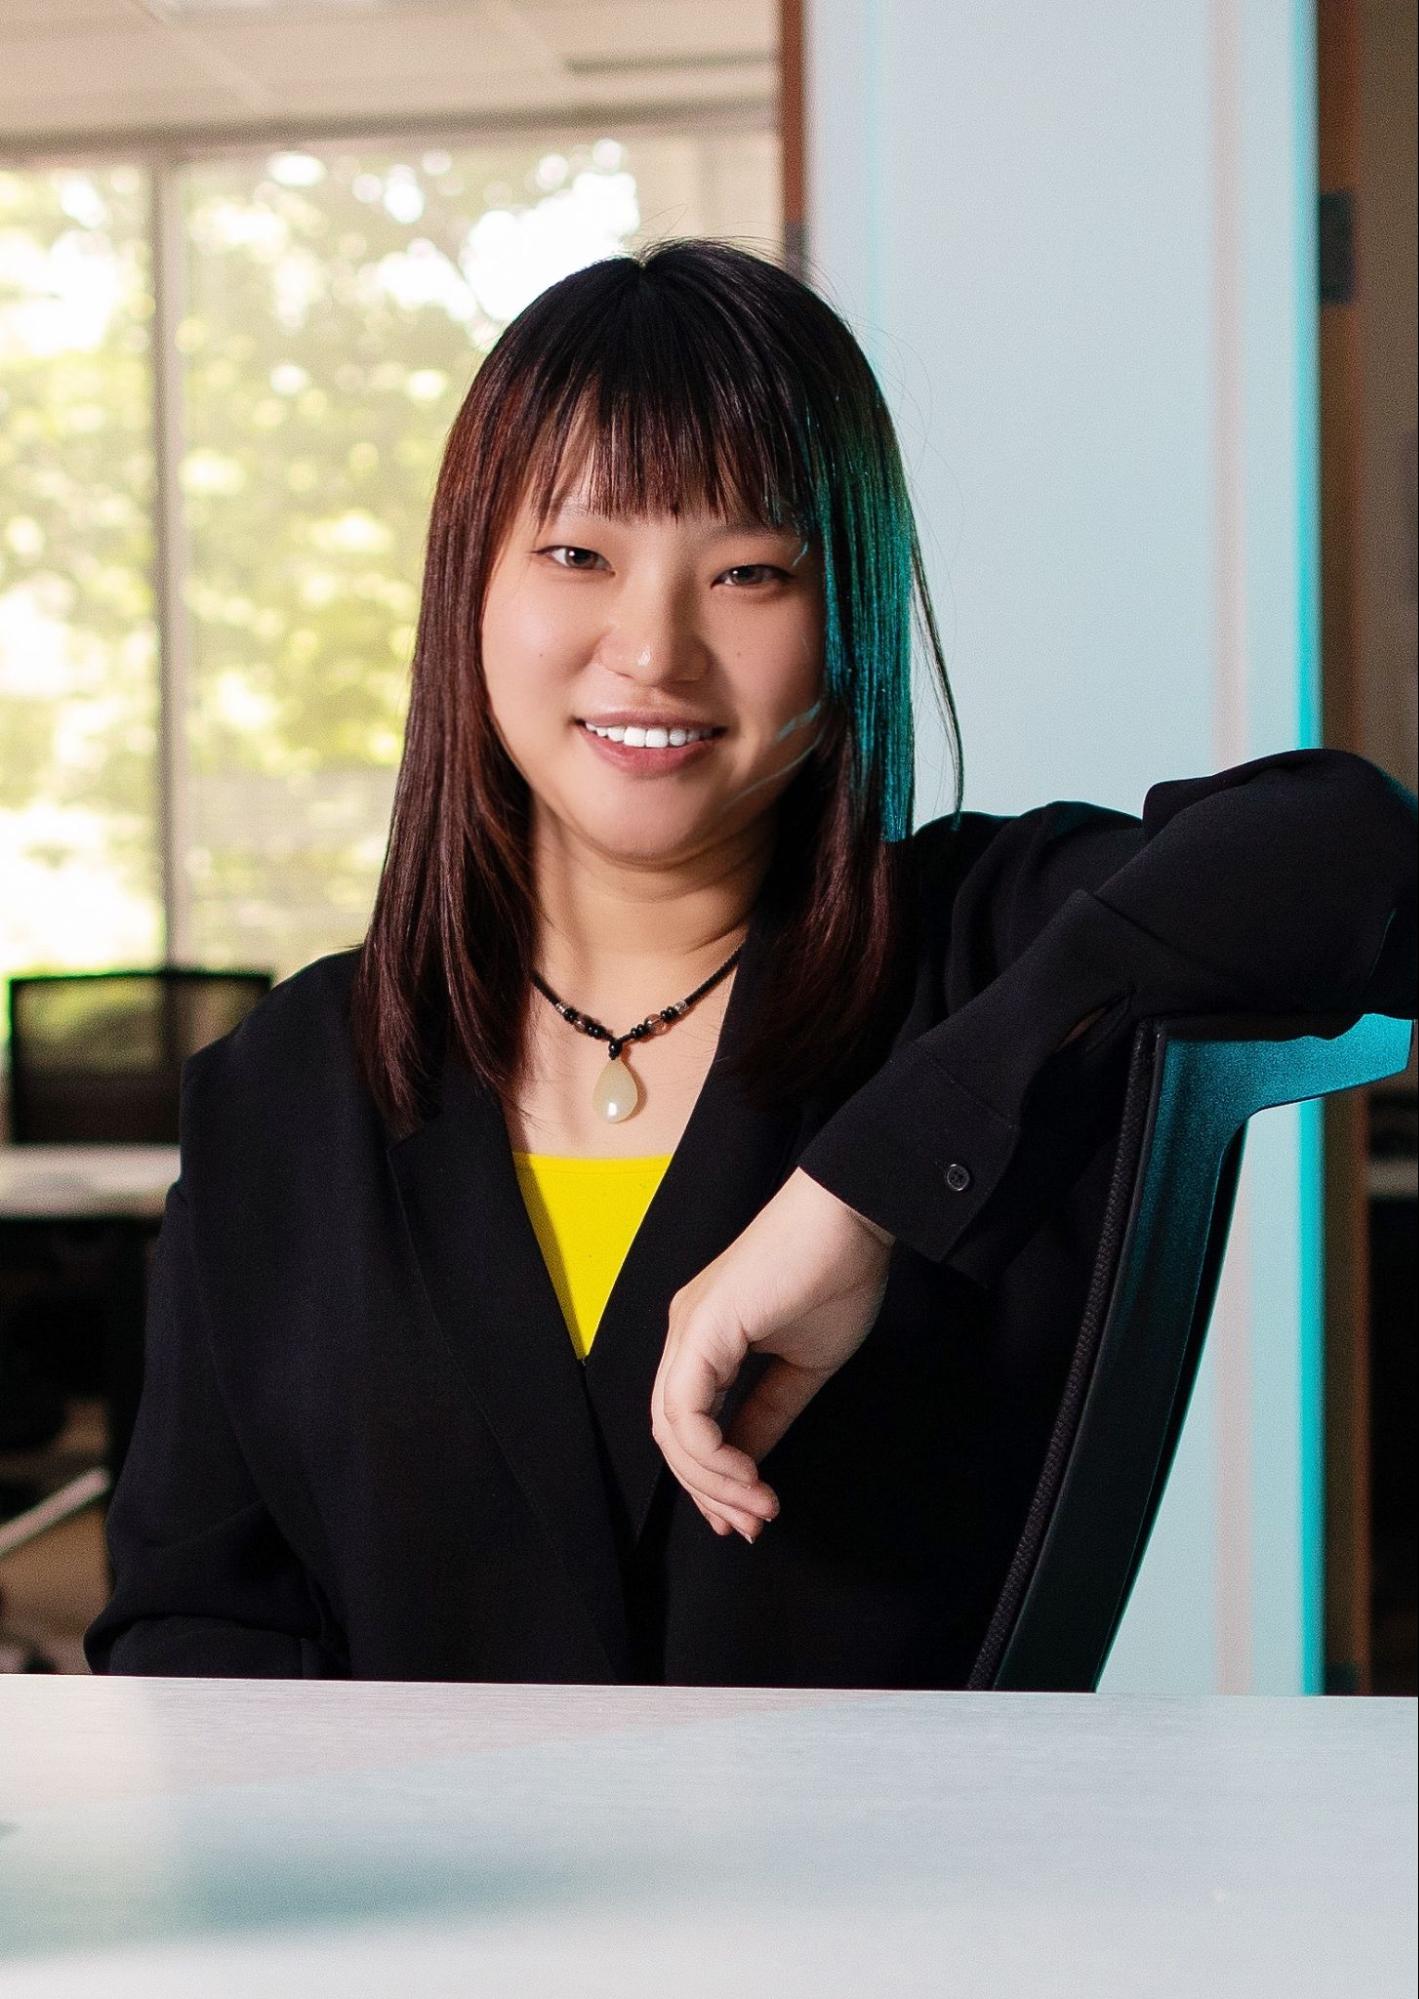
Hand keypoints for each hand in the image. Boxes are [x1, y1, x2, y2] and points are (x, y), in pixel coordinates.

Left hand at [649, 1166, 894, 1542]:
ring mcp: (688, 1328)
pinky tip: (749, 1476)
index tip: (748, 1515)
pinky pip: (687, 1408)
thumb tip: (748, 1462)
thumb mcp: (802, 1365)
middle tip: (747, 1526)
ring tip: (756, 1509)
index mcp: (705, 1339)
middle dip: (708, 1490)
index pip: (687, 1423)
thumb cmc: (838, 1275)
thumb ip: (767, 1413)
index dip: (711, 1477)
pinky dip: (712, 1453)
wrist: (854, 1218)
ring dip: (713, 1481)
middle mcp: (685, 1334)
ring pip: (673, 1427)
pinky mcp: (702, 1327)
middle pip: (671, 1432)